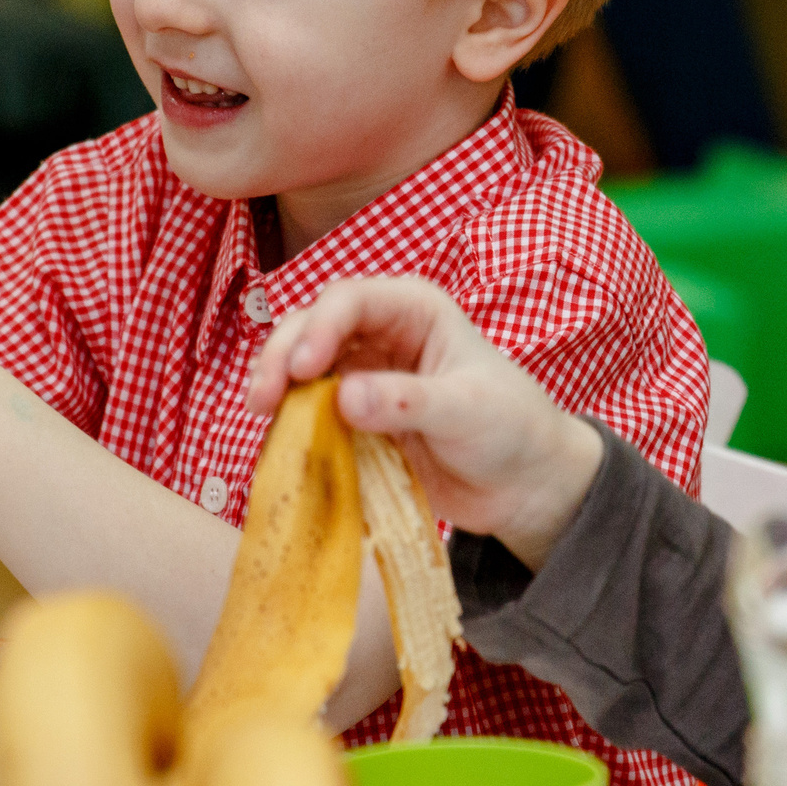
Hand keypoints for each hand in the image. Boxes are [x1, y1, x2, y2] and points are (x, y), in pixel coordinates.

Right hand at [245, 276, 604, 568]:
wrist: (523, 485)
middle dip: (282, 357)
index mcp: (415, 310)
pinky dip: (291, 426)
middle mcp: (382, 334)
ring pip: (302, 370)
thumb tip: (344, 398)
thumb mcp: (464, 411)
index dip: (318, 328)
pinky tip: (279, 445)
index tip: (302, 371)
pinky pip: (311, 414)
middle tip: (263, 400)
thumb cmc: (510, 428)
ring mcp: (364, 376)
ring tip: (263, 420)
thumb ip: (406, 402)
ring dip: (277, 390)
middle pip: (313, 329)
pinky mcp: (355, 418)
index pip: (351, 301)